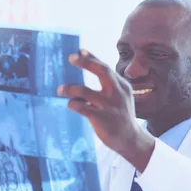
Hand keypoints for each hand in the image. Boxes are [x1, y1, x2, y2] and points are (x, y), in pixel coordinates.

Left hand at [57, 49, 154, 171]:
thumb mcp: (121, 96)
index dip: (92, 58)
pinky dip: (73, 104)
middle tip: (71, 57)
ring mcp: (108, 105)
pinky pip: (81, 108)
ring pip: (84, 91)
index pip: (105, 67)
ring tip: (60, 89)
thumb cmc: (121, 115)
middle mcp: (116, 92)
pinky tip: (70, 105)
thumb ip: (109, 84)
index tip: (80, 50)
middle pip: (101, 71)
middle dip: (85, 62)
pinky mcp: (100, 118)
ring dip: (70, 88)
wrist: (130, 139)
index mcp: (122, 86)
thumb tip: (91, 69)